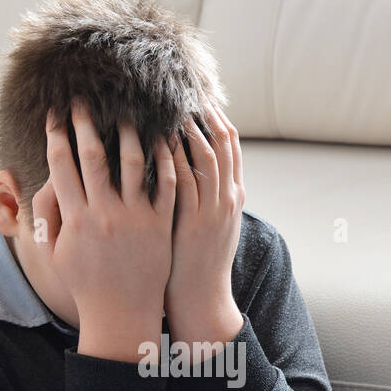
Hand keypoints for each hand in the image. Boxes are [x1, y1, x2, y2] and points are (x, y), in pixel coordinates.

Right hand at [34, 99, 176, 362]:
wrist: (121, 315)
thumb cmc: (86, 284)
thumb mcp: (57, 253)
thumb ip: (47, 218)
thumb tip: (43, 186)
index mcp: (75, 218)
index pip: (61, 165)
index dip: (56, 135)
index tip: (55, 114)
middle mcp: (104, 213)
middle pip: (93, 155)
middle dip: (85, 123)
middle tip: (83, 100)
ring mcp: (135, 218)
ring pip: (133, 162)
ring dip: (129, 132)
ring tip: (128, 112)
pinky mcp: (160, 224)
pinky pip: (165, 184)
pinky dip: (164, 158)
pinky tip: (163, 139)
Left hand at [165, 100, 244, 347]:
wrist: (201, 302)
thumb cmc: (198, 267)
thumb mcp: (214, 228)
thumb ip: (209, 198)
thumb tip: (197, 174)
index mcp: (234, 198)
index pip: (231, 147)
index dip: (218, 119)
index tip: (202, 97)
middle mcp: (226, 199)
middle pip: (222, 143)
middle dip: (205, 113)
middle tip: (185, 89)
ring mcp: (210, 210)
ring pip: (204, 156)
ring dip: (186, 126)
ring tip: (167, 102)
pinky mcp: (191, 222)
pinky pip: (182, 180)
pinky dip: (173, 155)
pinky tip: (156, 137)